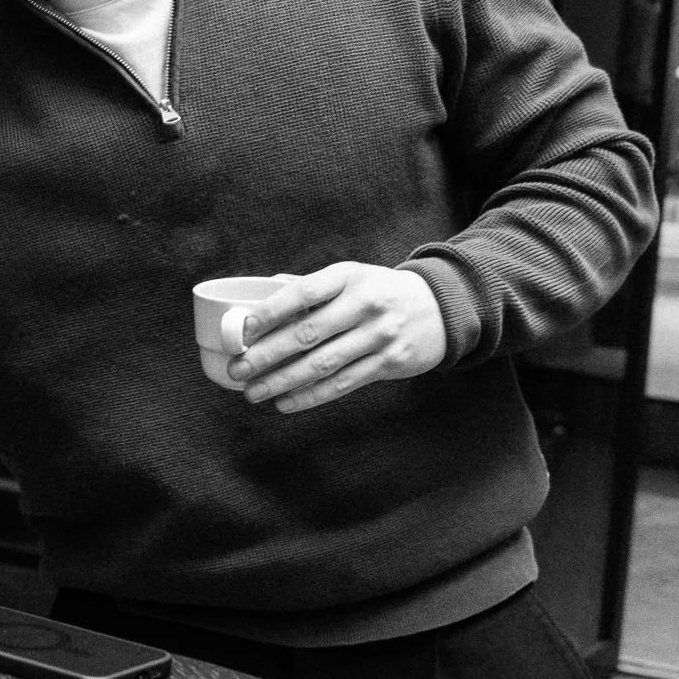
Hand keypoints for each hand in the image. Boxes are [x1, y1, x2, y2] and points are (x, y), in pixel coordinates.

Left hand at [228, 261, 447, 412]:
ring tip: (254, 392)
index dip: (270, 312)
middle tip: (238, 369)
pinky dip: (310, 396)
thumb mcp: (351, 276)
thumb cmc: (380, 290)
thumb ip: (312, 287)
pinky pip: (343, 384)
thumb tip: (262, 295)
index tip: (243, 330)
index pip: (302, 293)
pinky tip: (284, 403)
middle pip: (307, 333)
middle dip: (267, 354)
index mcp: (349, 276)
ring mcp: (379, 336)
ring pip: (322, 364)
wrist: (440, 307)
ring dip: (283, 381)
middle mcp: (365, 305)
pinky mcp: (388, 364)